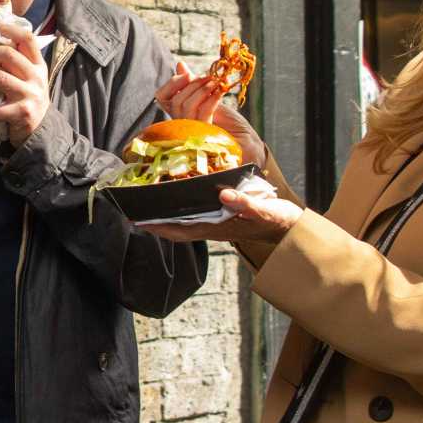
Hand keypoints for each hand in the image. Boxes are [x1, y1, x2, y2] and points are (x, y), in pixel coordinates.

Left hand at [0, 20, 49, 148]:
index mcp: (37, 64)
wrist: (39, 130)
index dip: (7, 29)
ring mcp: (30, 95)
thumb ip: (15, 60)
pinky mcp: (21, 114)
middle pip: (6, 55)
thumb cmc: (27, 98)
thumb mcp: (28, 77)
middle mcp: (36, 77)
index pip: (26, 38)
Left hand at [141, 186, 303, 244]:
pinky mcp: (222, 214)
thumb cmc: (277, 219)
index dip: (157, 226)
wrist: (291, 226)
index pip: (179, 230)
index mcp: (217, 228)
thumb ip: (246, 204)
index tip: (136, 219)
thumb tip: (224, 196)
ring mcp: (215, 222)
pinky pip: (194, 211)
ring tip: (146, 196)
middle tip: (131, 205)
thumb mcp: (264, 210)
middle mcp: (211, 226)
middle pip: (175, 226)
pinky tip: (175, 191)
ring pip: (182, 219)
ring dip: (165, 211)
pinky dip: (181, 203)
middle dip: (153, 219)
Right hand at [155, 61, 266, 165]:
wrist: (247, 142)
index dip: (172, 84)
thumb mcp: (210, 98)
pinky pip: (202, 112)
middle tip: (210, 77)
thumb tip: (180, 65)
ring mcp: (191, 132)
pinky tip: (220, 92)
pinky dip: (212, 98)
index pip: (161, 97)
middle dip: (193, 84)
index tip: (188, 74)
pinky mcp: (204, 136)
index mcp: (180, 114)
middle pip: (176, 100)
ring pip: (185, 106)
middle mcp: (181, 125)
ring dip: (202, 90)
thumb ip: (194, 85)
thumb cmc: (230, 123)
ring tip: (216, 83)